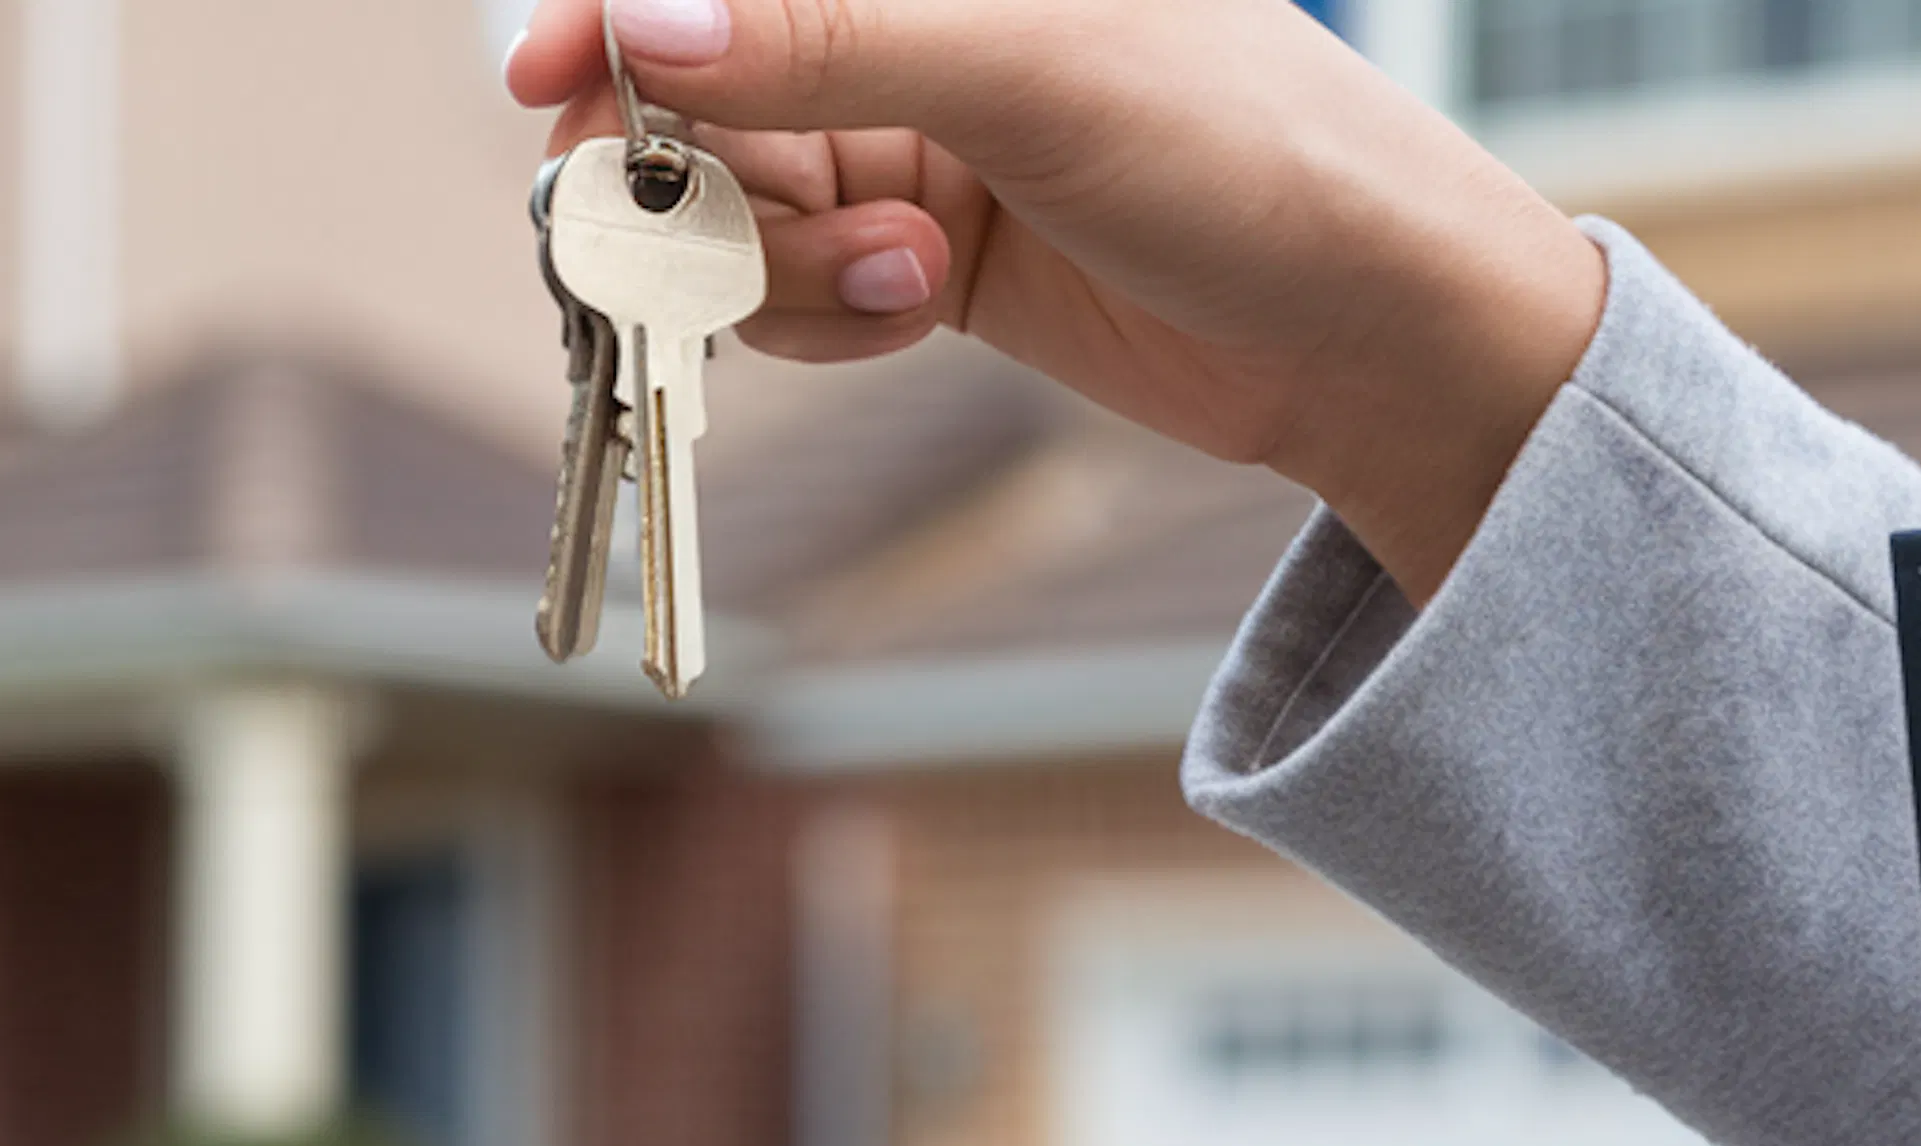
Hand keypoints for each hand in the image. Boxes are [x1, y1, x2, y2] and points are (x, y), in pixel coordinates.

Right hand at [508, 0, 1606, 597]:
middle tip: (714, 238)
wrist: (1374, 337)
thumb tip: (644, 18)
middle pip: (686, 86)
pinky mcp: (914, 248)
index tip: (546, 83)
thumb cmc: (1257, 156)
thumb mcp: (1036, 77)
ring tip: (901, 278)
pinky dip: (814, 313)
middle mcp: (906, 23)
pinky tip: (910, 308)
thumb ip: (831, 39)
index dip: (613, 11)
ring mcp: (902, 134)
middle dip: (684, 173)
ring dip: (771, 263)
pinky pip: (779, 285)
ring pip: (722, 201)